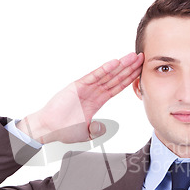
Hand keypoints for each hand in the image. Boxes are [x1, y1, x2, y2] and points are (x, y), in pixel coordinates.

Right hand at [17, 52, 143, 143]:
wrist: (48, 128)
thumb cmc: (64, 130)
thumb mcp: (85, 133)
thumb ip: (96, 130)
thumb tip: (103, 127)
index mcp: (97, 101)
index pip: (117, 87)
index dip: (129, 79)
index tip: (140, 71)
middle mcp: (93, 92)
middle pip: (115, 78)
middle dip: (129, 68)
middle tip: (141, 57)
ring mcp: (86, 88)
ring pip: (107, 75)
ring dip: (121, 66)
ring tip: (132, 57)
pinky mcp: (77, 86)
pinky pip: (94, 76)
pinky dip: (104, 69)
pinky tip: (115, 63)